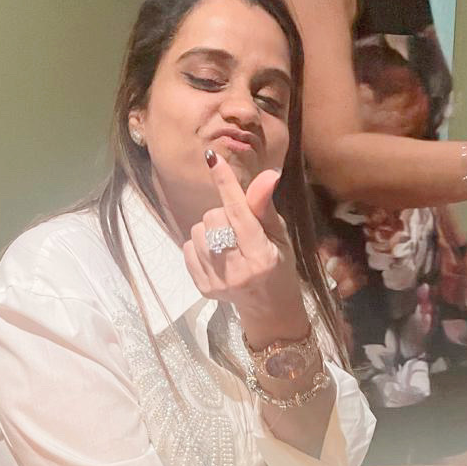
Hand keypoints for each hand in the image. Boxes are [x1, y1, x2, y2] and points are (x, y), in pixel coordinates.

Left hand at [183, 152, 307, 345]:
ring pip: (198, 230)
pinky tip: (217, 256)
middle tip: (239, 230)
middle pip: (214, 218)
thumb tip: (268, 174)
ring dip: (211, 230)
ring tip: (228, 244)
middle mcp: (237, 271)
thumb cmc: (278, 264)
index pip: (239, 214)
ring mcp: (218, 282)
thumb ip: (264, 207)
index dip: (226, 185)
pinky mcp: (203, 287)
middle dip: (224, 215)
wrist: (268, 307)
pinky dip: (201, 245)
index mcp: (261, 257)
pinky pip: (188, 247)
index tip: (212, 159)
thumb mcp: (278, 236)